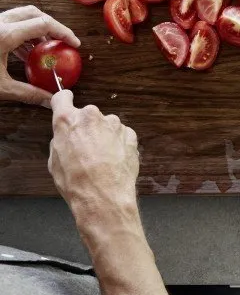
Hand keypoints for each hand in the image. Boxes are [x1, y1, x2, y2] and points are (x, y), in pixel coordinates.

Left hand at [0, 6, 80, 105]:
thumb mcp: (0, 88)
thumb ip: (28, 93)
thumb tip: (50, 102)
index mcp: (5, 34)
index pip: (44, 24)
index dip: (64, 32)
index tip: (74, 45)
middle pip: (34, 13)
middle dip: (51, 27)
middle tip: (60, 43)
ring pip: (20, 17)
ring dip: (35, 30)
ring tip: (43, 50)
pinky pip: (8, 24)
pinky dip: (21, 33)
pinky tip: (22, 53)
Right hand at [49, 91, 139, 230]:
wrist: (104, 195)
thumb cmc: (76, 182)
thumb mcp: (54, 161)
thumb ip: (60, 140)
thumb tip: (65, 136)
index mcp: (68, 120)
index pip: (63, 98)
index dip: (64, 101)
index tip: (65, 102)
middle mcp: (92, 116)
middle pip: (87, 115)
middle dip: (86, 128)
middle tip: (84, 148)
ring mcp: (114, 124)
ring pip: (106, 125)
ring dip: (103, 136)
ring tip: (101, 160)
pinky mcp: (130, 133)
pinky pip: (121, 135)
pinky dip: (118, 144)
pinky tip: (113, 161)